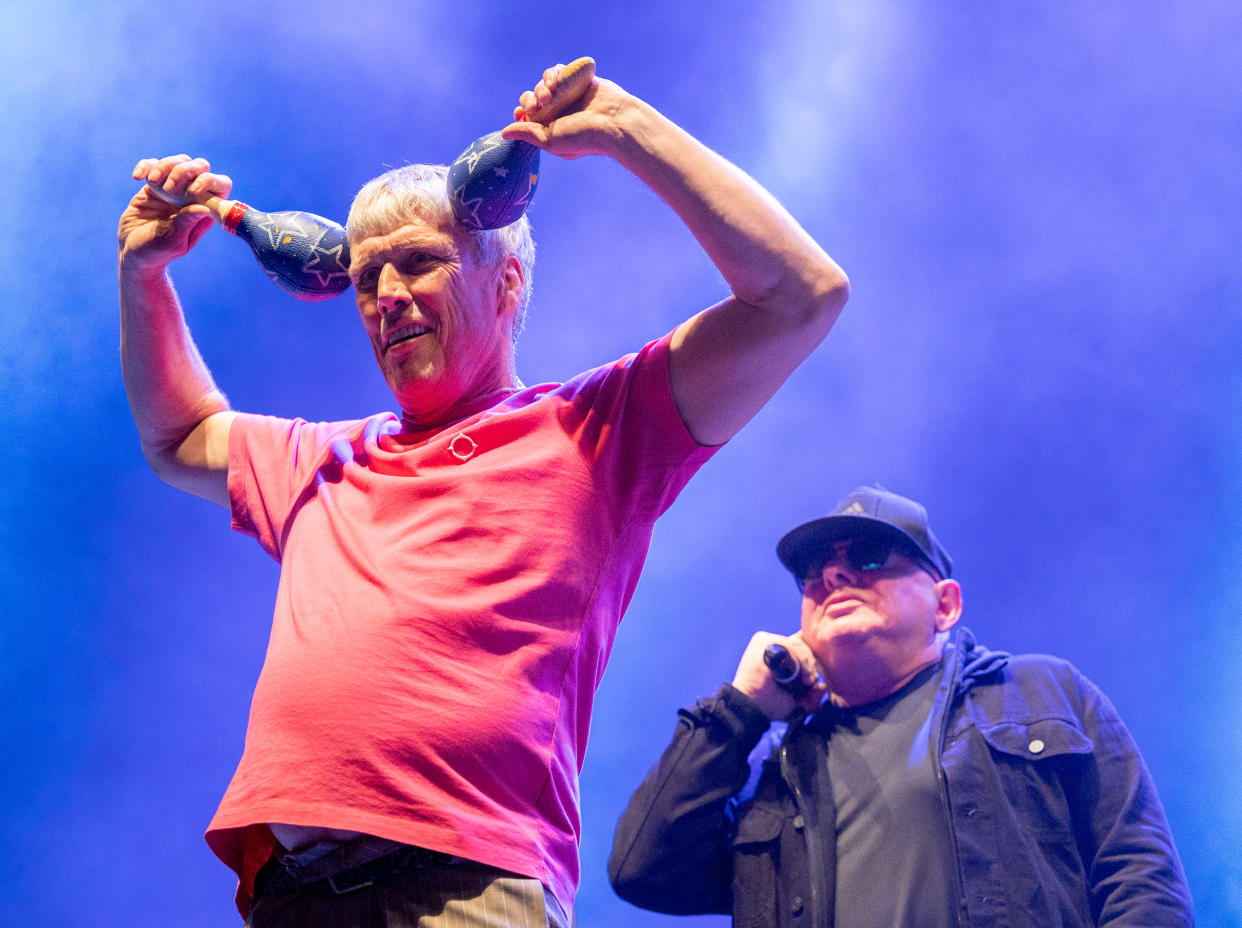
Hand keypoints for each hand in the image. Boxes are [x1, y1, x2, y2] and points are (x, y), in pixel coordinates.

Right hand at [118, 155, 232, 270]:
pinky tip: (137, 178)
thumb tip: (204, 208)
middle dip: (185, 170)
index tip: (192, 191)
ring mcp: (174, 187)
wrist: (133, 249)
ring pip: (179, 161)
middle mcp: (192, 195)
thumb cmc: (157, 251)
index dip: (210, 181)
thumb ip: (186, 224)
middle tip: (169, 188)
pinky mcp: (154, 183)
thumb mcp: (172, 241)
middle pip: (200, 166)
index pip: (221, 185)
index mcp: (205, 210)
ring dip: (165, 166)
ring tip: (153, 183)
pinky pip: (153, 164)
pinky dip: (146, 166)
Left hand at [500, 62, 628, 160]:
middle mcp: (560, 111)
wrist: (614, 121)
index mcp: (552, 127)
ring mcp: (570, 95)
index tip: (521, 112)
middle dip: (532, 97)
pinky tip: (557, 80)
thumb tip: (504, 133)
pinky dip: (556, 72)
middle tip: (541, 102)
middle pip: (534, 96)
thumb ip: (526, 134)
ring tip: (551, 90)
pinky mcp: (579, 80)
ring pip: (545, 82)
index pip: (528, 116)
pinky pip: (561, 70)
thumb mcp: (549, 139)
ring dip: (543, 83)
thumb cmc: (583, 136)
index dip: (522, 111)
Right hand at [731, 631, 826, 720]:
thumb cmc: (770, 706)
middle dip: (811, 663)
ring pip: (797, 644)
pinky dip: (800, 658)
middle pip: (801, 644)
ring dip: (807, 663)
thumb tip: (823, 687)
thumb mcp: (797, 703)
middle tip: (811, 682)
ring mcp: (766, 642)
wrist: (753, 707)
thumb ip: (811, 697)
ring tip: (807, 680)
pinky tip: (801, 674)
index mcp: (777, 656)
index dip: (809, 661)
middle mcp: (771, 646)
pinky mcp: (762, 641)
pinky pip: (790, 644)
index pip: (800, 647)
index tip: (811, 680)